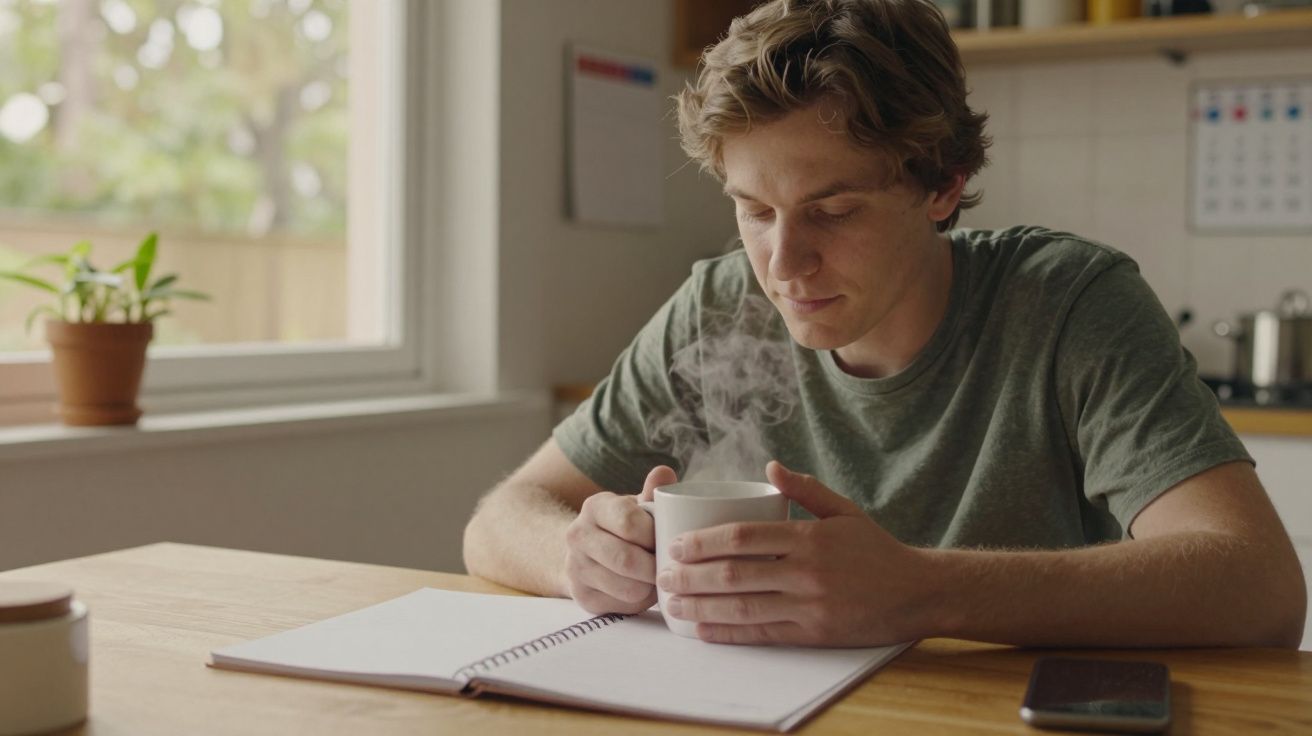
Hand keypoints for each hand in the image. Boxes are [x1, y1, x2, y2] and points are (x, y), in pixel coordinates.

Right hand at [563, 465, 676, 614]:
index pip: (630, 523)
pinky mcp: (581, 596)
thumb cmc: (623, 527)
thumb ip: (653, 493)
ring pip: (627, 587)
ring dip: (650, 586)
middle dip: (655, 566)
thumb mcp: (637, 507)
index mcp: (595, 507)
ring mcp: (575, 567)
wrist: (585, 553)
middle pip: (627, 560)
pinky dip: (640, 601)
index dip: (655, 536)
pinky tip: (642, 589)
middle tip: (669, 565)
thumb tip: (665, 472)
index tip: (668, 540)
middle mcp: (578, 535)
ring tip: (657, 577)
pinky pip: (622, 606)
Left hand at [657, 461, 935, 645]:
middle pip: (735, 574)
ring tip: (673, 605)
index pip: (743, 537)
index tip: (676, 546)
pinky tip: (704, 631)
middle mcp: (806, 572)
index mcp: (809, 537)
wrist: (918, 593)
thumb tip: (769, 467)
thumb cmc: (876, 549)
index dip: (704, 542)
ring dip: (701, 607)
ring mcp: (809, 606)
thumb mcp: (844, 511)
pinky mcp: (813, 633)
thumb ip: (806, 489)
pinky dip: (729, 633)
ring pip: (743, 607)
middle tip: (662, 577)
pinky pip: (762, 633)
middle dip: (691, 577)